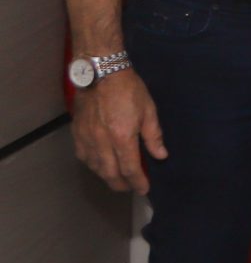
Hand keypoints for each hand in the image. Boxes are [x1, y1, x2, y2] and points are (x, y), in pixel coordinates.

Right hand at [72, 70, 165, 193]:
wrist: (100, 73)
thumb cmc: (128, 90)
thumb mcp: (148, 110)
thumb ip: (154, 136)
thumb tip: (161, 155)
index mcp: (122, 137)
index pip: (130, 169)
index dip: (137, 182)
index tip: (144, 189)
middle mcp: (102, 142)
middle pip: (110, 173)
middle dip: (121, 184)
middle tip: (130, 188)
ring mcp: (87, 138)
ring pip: (95, 167)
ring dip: (106, 176)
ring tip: (117, 179)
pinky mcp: (77, 133)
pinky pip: (83, 156)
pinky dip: (92, 165)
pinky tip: (99, 165)